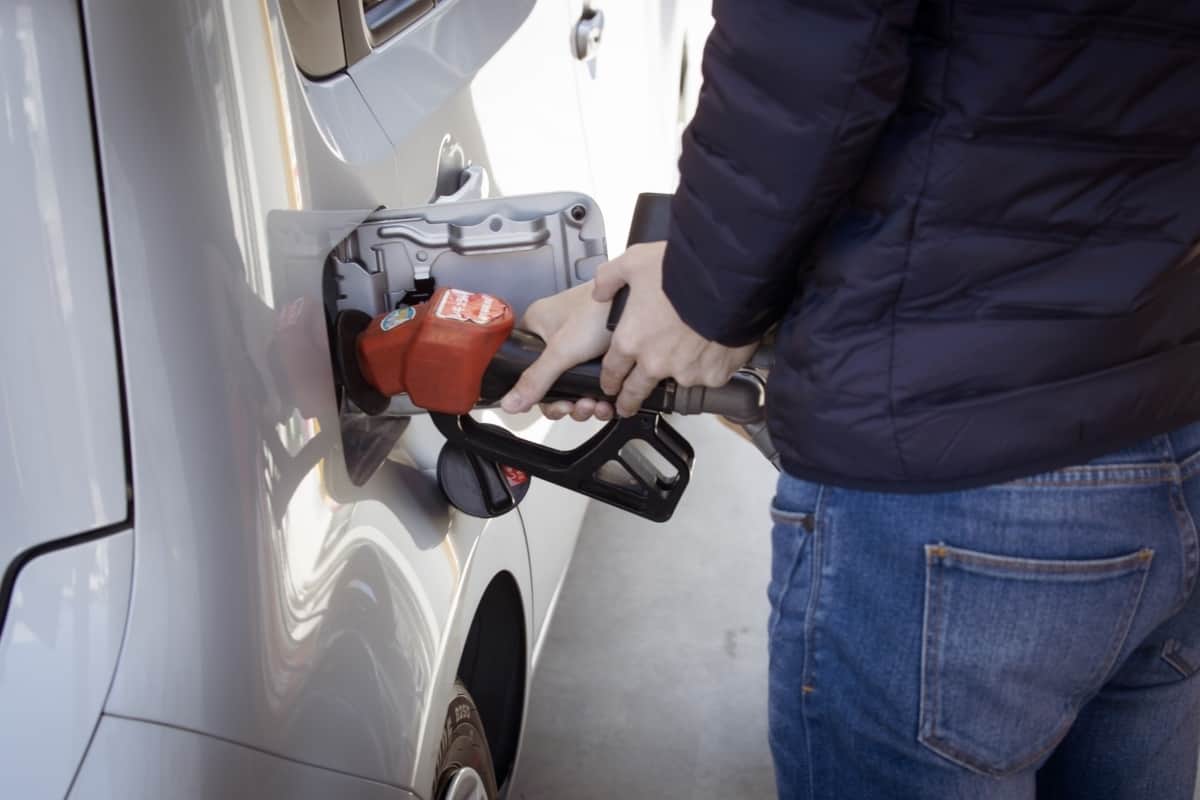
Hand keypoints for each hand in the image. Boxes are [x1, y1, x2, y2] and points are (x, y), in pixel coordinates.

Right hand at [499, 282, 615, 420]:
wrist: (640, 302)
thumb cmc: (600, 310)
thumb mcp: (562, 350)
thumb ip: (536, 379)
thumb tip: (510, 403)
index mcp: (536, 327)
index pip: (523, 369)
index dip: (537, 394)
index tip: (554, 405)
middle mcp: (554, 336)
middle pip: (550, 383)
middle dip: (565, 402)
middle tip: (576, 407)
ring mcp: (578, 345)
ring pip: (573, 386)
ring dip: (583, 403)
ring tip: (595, 404)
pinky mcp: (599, 352)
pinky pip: (592, 382)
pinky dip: (598, 397)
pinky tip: (606, 402)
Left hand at [594, 242, 757, 416]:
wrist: (726, 281)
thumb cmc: (681, 271)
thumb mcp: (634, 262)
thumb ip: (610, 278)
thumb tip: (600, 291)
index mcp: (631, 339)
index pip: (612, 371)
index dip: (609, 380)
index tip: (610, 385)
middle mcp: (655, 362)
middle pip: (636, 391)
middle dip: (628, 401)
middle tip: (628, 406)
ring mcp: (685, 372)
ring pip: (677, 381)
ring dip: (678, 373)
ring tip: (688, 355)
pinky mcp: (713, 375)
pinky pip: (709, 376)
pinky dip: (710, 366)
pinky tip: (713, 347)